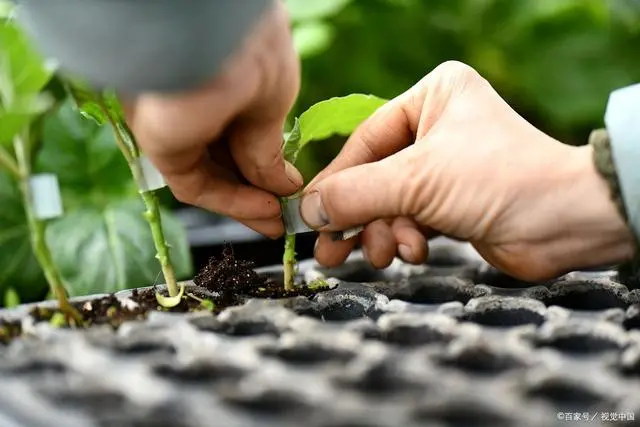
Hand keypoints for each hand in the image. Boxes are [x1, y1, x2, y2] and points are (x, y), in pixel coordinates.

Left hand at [123, 0, 301, 237]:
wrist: (214, 37)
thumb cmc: (252, 51)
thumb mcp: (273, 101)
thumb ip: (266, 149)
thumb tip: (284, 186)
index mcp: (223, 83)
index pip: (241, 137)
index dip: (265, 170)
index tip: (288, 195)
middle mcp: (195, 103)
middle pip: (224, 161)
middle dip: (256, 194)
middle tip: (282, 217)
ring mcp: (176, 124)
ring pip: (211, 176)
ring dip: (246, 205)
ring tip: (276, 223)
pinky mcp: (163, 145)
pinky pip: (197, 184)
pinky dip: (232, 203)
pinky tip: (264, 211)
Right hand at [300, 61, 635, 280]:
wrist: (564, 223)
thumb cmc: (496, 181)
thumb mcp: (415, 180)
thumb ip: (355, 194)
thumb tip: (307, 210)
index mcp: (430, 97)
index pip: (365, 141)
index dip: (335, 181)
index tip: (309, 214)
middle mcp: (436, 126)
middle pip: (374, 175)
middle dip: (356, 216)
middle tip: (329, 251)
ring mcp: (444, 166)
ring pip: (389, 203)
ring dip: (381, 232)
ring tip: (381, 255)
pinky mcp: (452, 203)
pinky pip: (409, 220)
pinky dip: (405, 239)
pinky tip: (413, 253)